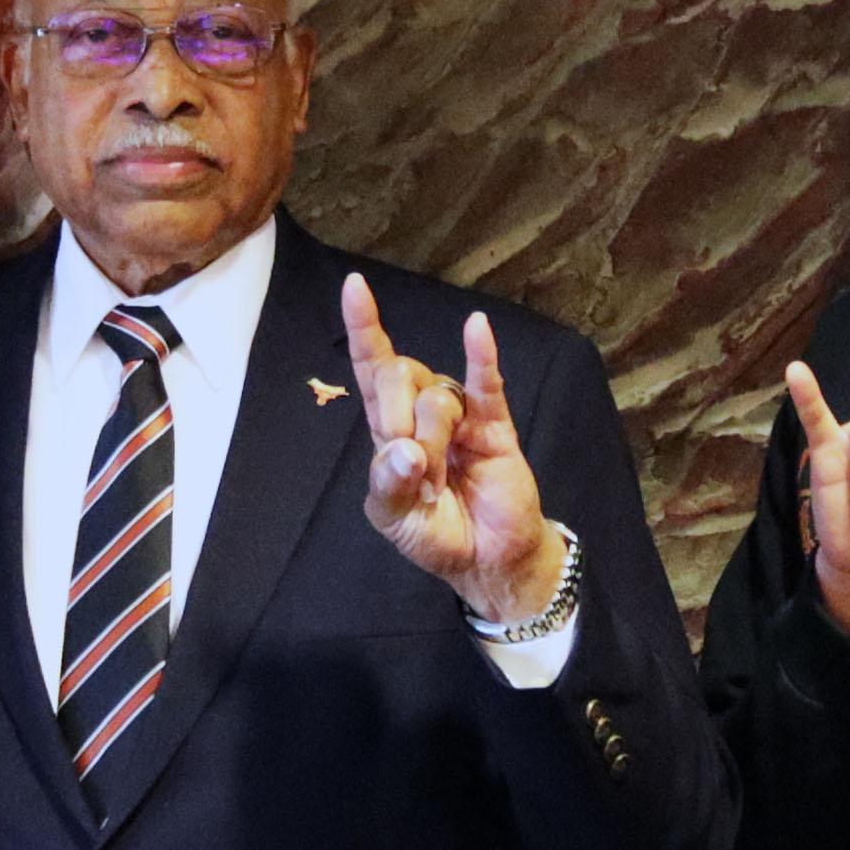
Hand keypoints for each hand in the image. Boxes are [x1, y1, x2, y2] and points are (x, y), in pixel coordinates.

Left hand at [342, 275, 561, 627]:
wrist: (487, 562)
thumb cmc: (436, 535)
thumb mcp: (394, 519)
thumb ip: (388, 485)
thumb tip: (404, 450)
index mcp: (388, 429)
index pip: (372, 367)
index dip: (364, 327)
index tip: (354, 286)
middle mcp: (421, 412)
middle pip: (398, 375)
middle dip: (398, 420)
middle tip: (416, 470)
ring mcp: (461, 416)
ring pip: (435, 394)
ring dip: (433, 438)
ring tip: (442, 481)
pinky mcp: (495, 426)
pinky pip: (485, 384)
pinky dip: (481, 355)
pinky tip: (477, 329)